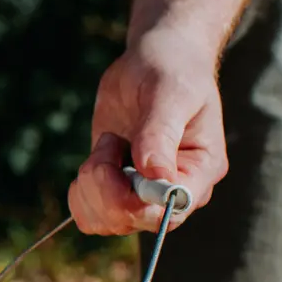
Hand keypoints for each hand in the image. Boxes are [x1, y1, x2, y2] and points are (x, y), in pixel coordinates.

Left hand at [68, 29, 228, 234]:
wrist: (156, 60)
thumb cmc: (173, 71)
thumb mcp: (170, 94)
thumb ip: (160, 134)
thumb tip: (156, 175)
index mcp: (200, 171)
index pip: (170, 210)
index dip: (136, 201)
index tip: (120, 166)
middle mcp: (172, 189)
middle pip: (133, 220)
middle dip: (107, 188)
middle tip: (109, 142)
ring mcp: (142, 191)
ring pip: (107, 221)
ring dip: (92, 186)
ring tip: (107, 145)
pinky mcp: (116, 186)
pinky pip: (90, 213)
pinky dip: (81, 193)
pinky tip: (93, 161)